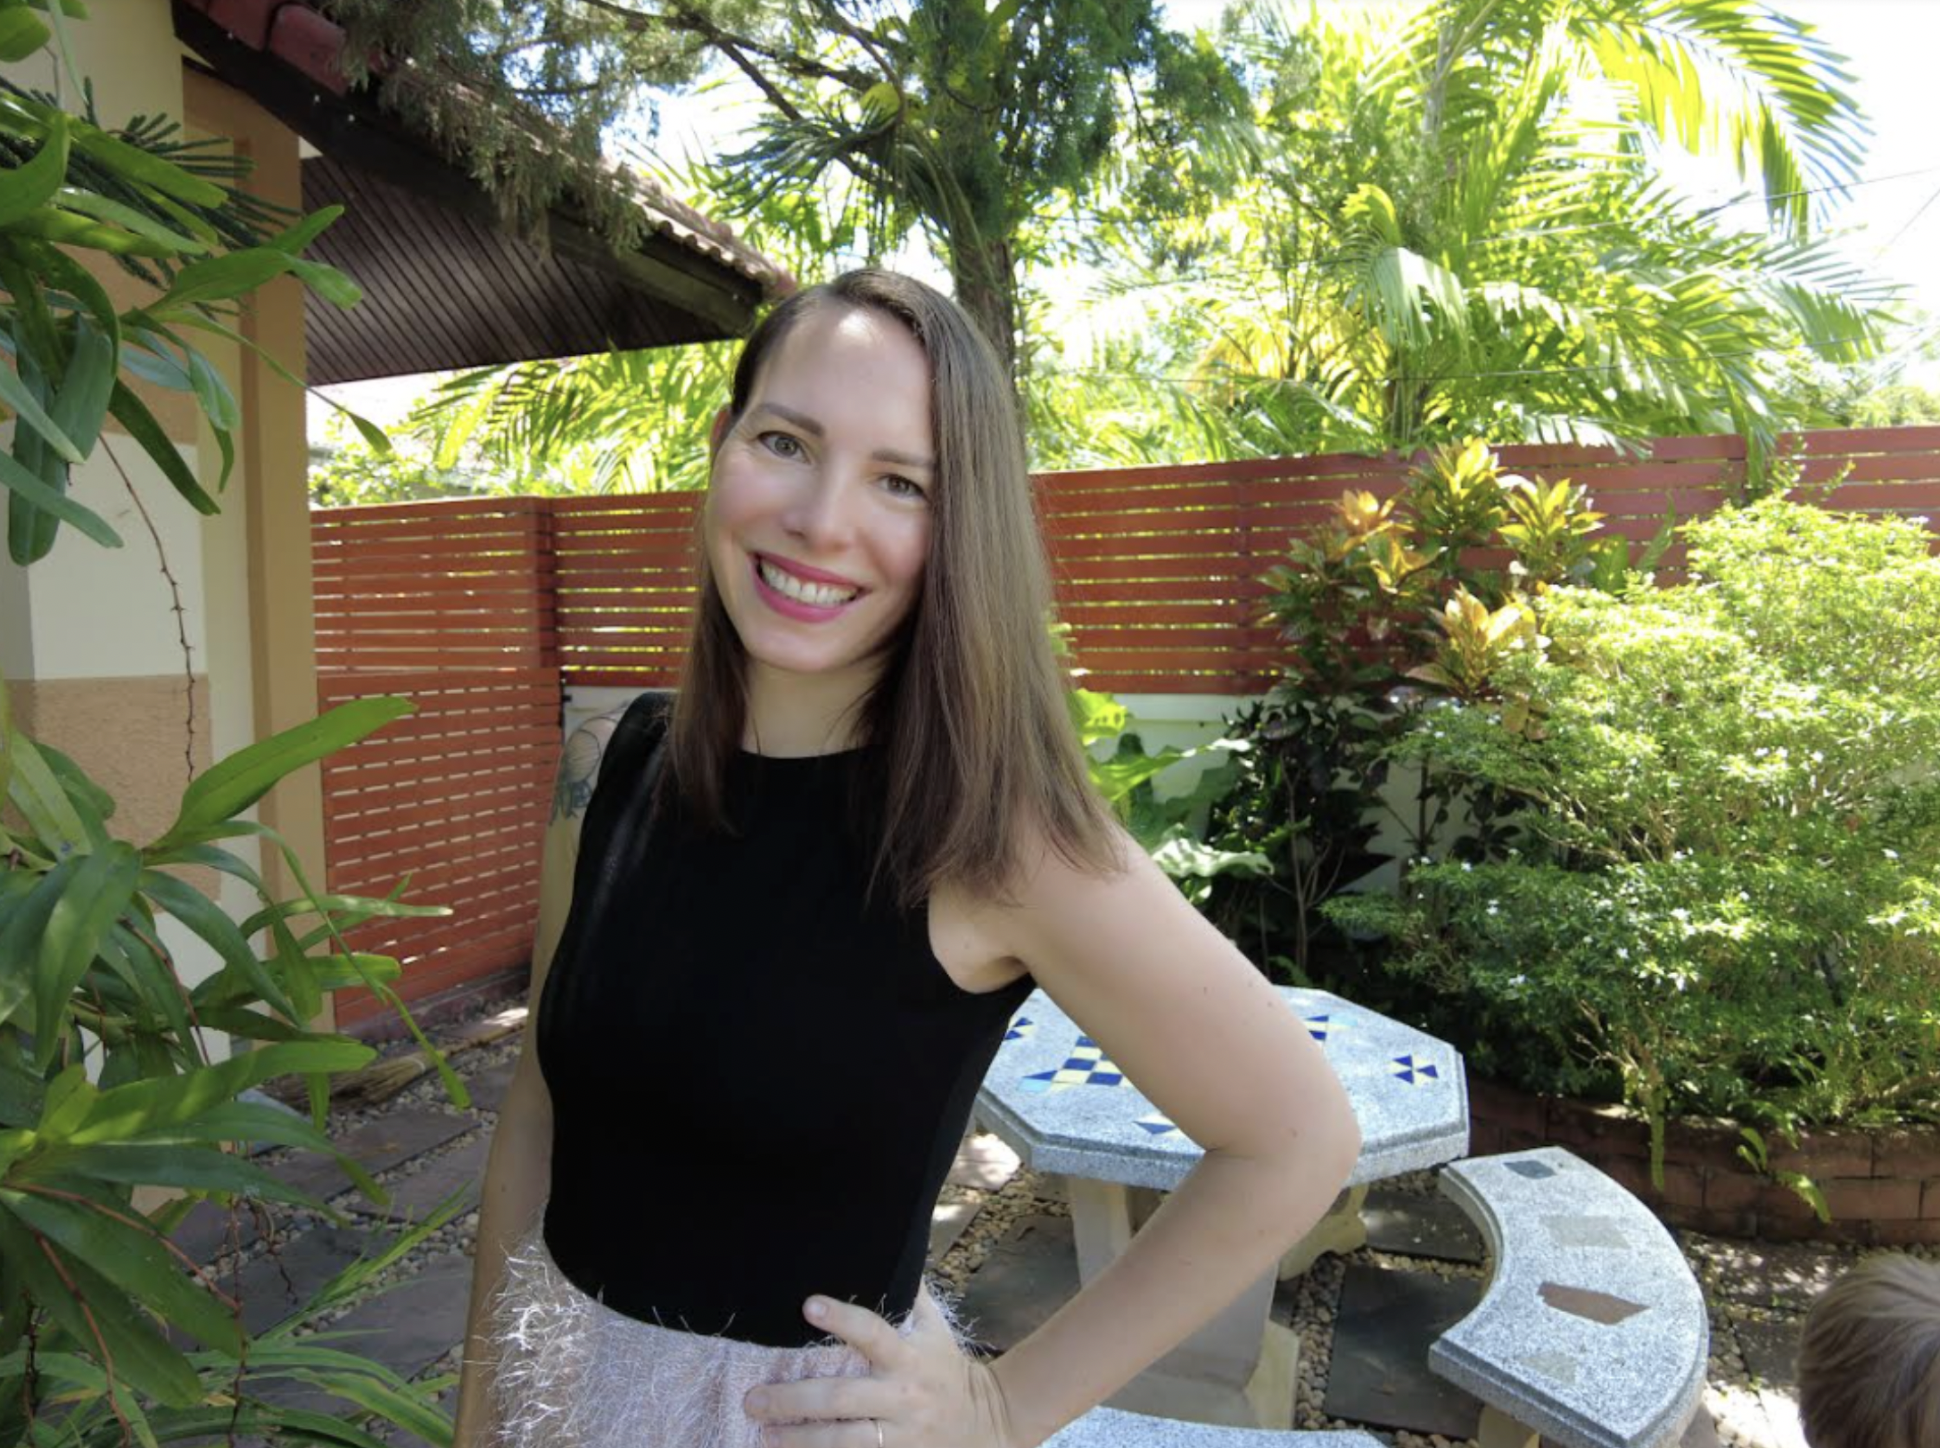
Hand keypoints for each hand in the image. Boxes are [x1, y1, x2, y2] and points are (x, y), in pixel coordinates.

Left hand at [742, 1288, 1019, 1447]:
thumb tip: (883, 1242)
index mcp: (910, 1356)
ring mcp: (899, 1435)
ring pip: (844, 1441)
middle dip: (794, 1399)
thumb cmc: (946, 1366)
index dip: (842, 1319)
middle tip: (754, 1397)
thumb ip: (907, 1293)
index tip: (807, 1305)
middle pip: (842, 1398)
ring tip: (764, 1432)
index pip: (873, 1333)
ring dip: (799, 1438)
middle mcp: (902, 1396)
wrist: (987, 1424)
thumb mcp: (934, 1327)